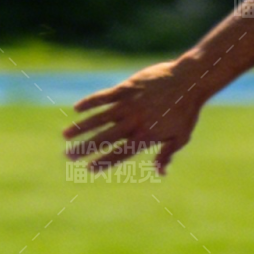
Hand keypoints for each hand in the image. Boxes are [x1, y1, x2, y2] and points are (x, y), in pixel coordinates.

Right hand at [63, 59, 204, 174]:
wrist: (188, 81)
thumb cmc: (186, 112)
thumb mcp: (181, 137)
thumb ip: (166, 154)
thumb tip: (160, 172)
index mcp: (145, 137)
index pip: (120, 154)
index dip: (104, 162)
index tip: (89, 169)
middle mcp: (133, 122)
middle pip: (104, 139)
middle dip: (85, 148)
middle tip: (68, 156)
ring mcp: (128, 105)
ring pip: (99, 118)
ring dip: (81, 128)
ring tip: (65, 135)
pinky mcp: (126, 88)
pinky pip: (104, 97)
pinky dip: (90, 102)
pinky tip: (77, 109)